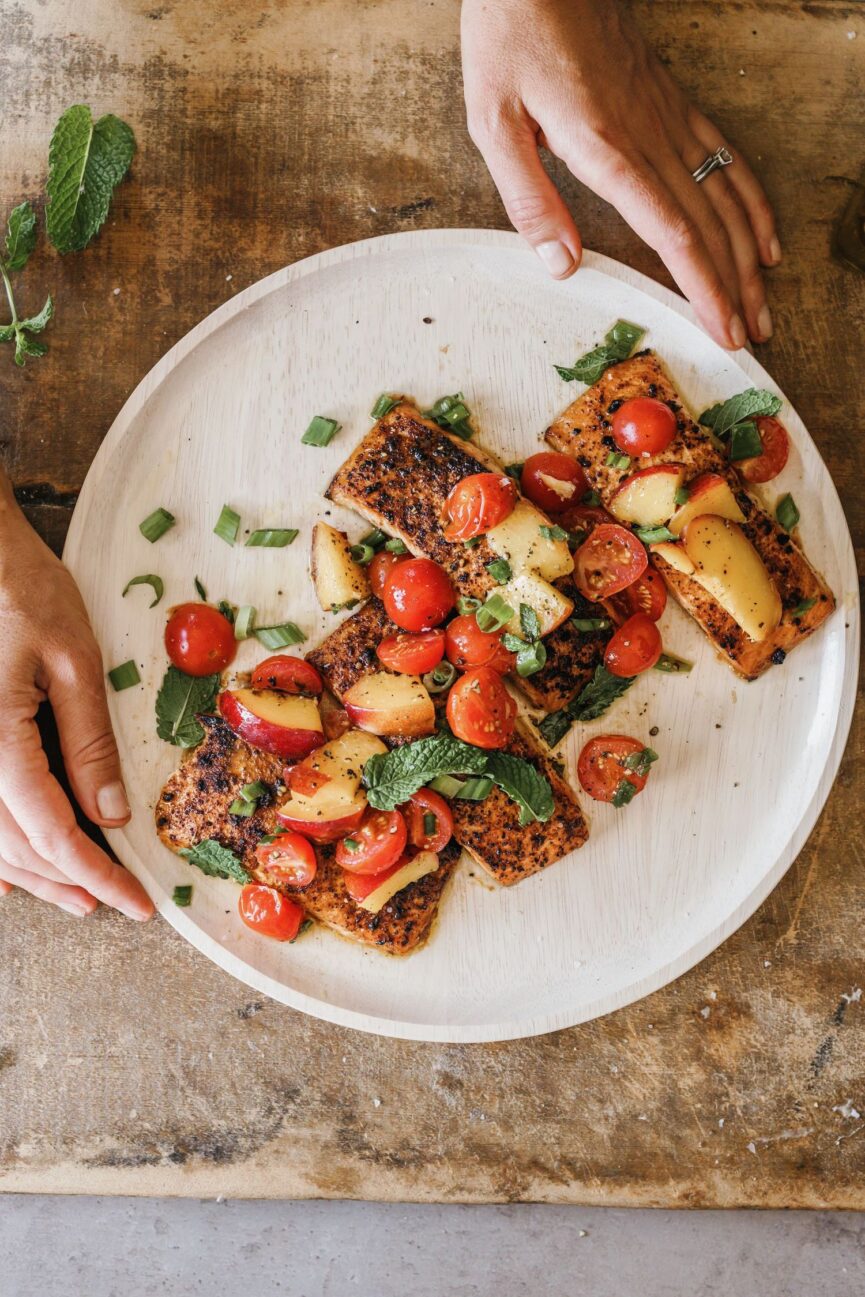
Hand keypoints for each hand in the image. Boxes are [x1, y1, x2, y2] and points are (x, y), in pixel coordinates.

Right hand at [0, 480, 152, 919]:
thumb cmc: (20, 591)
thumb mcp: (72, 660)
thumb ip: (88, 741)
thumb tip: (110, 813)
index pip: (51, 833)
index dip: (97, 874)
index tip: (136, 902)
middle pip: (14, 848)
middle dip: (69, 881)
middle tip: (117, 901)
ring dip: (32, 873)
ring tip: (78, 892)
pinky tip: (18, 868)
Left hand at [461, 0, 778, 348]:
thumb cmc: (511, 37)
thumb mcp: (494, 122)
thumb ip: (529, 199)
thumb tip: (562, 266)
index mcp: (606, 150)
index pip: (674, 235)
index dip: (704, 289)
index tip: (724, 330)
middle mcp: (648, 136)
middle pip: (709, 226)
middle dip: (735, 288)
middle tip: (753, 337)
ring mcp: (666, 117)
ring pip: (725, 196)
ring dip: (750, 254)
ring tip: (764, 302)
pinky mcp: (670, 102)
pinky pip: (725, 156)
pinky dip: (751, 200)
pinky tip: (763, 234)